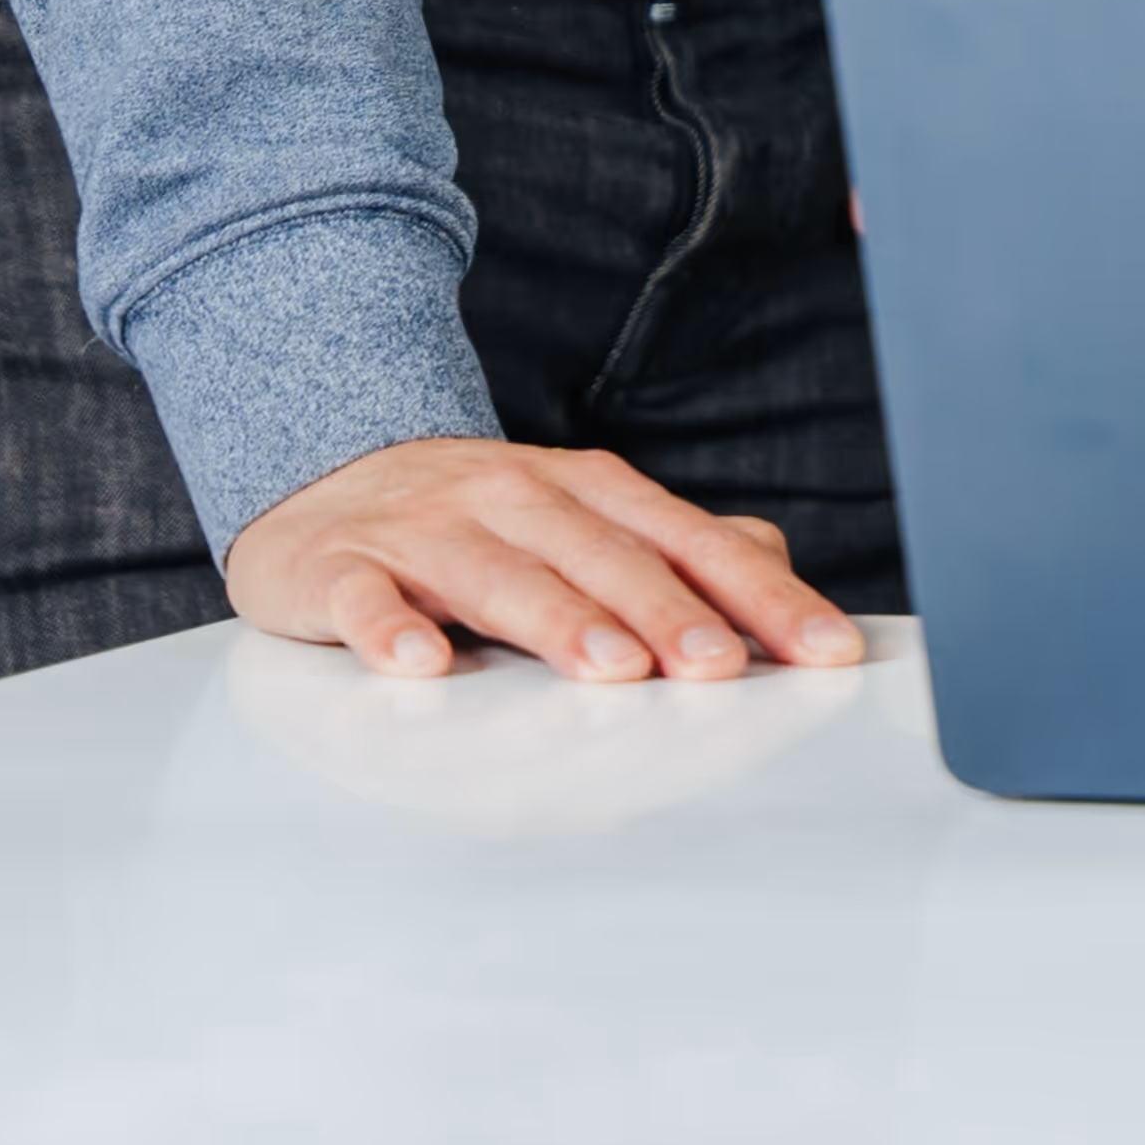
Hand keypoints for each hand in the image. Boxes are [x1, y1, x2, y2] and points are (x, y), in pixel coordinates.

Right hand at [224, 437, 866, 684]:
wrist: (322, 476)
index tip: (822, 649)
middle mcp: (515, 496)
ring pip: (500, 574)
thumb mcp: (582, 520)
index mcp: (588, 490)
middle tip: (720, 666)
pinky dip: (391, 630)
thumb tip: (773, 577)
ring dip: (557, 620)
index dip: (760, 595)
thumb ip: (672, 551)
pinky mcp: (339, 567)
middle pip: (604, 554)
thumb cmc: (479, 520)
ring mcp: (426, 529)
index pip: (691, 541)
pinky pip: (365, 599)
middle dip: (666, 609)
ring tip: (610, 668)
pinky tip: (423, 666)